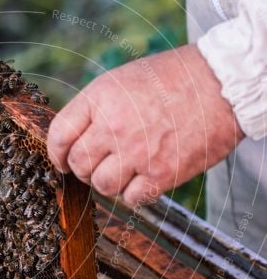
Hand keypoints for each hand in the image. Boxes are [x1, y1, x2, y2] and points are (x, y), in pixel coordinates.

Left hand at [47, 44, 244, 205]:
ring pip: (101, 185)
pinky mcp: (161, 174)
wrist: (221, 84)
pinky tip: (145, 178)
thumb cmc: (173, 79)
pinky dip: (135, 193)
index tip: (62, 161)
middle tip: (101, 164)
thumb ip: (96, 109)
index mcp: (100, 98)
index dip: (56, 154)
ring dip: (110, 182)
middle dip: (85, 169)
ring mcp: (136, 152)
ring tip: (126, 169)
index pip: (59, 136)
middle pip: (78, 165)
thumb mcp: (123, 80)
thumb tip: (74, 140)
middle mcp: (114, 126)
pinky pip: (130, 199)